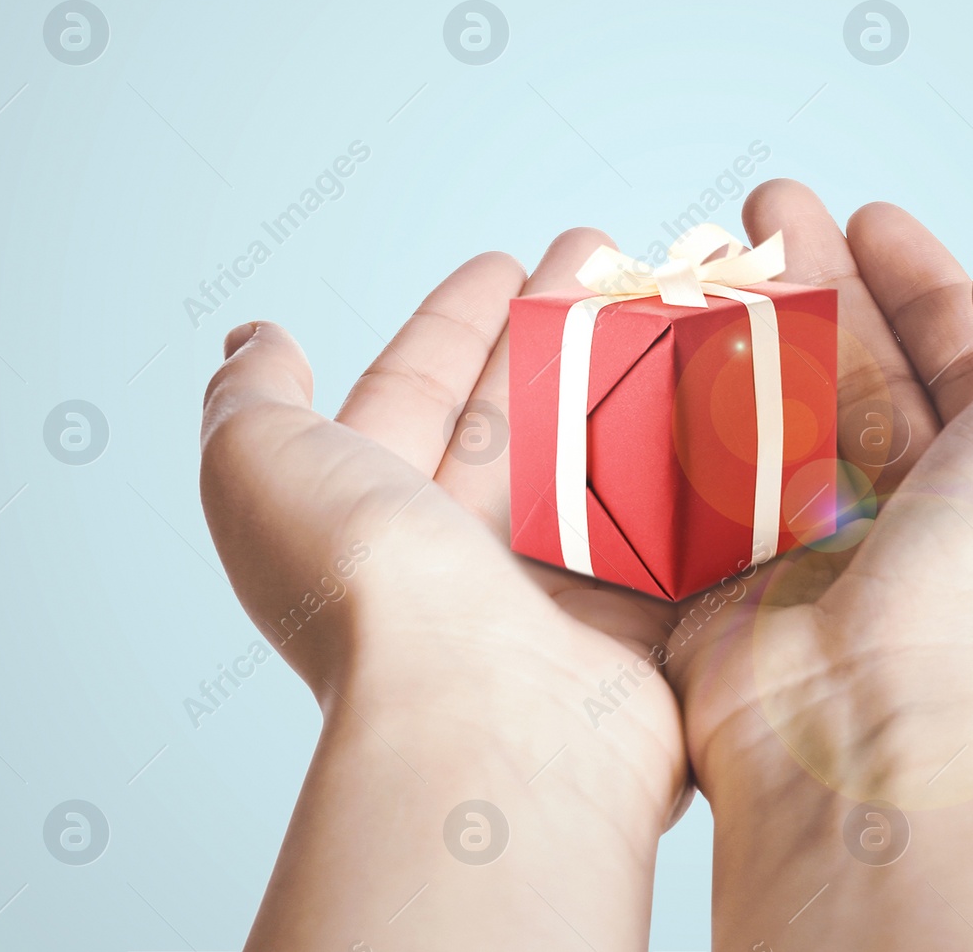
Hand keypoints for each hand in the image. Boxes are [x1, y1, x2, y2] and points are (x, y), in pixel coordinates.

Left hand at [199, 231, 687, 950]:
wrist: (484, 717)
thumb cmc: (366, 589)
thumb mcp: (261, 469)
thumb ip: (255, 400)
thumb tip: (254, 343)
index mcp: (376, 508)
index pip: (417, 389)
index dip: (455, 321)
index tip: (501, 262)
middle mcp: (462, 547)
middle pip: (519, 407)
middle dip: (554, 326)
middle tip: (603, 254)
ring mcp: (556, 580)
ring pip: (599, 448)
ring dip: (630, 371)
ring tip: (670, 297)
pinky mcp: (639, 610)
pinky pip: (668, 513)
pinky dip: (690, 454)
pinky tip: (718, 389)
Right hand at [662, 180, 972, 950]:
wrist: (871, 730)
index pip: (958, 351)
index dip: (919, 277)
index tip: (872, 216)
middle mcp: (911, 507)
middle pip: (855, 361)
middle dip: (816, 275)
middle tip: (767, 204)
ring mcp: (812, 537)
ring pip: (773, 398)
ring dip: (741, 319)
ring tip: (705, 248)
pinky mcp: (725, 565)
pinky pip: (700, 459)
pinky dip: (681, 394)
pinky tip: (663, 330)